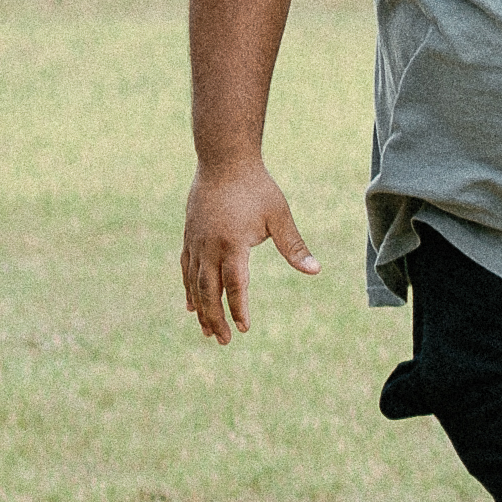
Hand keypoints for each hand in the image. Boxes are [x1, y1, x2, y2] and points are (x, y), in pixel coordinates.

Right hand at [183, 160, 319, 344]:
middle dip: (215, 317)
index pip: (235, 285)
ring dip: (200, 308)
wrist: (224, 161)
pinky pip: (186, 269)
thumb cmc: (257, 187)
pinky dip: (189, 288)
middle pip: (209, 291)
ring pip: (194, 283)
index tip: (243, 328)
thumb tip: (315, 271)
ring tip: (206, 330)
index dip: (238, 308)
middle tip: (222, 340)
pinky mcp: (189, 236)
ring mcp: (195, 242)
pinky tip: (191, 304)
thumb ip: (294, 246)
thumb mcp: (279, 215)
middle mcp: (209, 247)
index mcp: (232, 244)